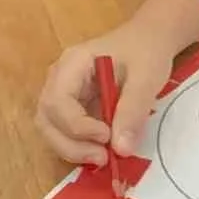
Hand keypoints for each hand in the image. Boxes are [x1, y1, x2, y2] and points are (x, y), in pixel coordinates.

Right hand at [34, 0, 198, 186]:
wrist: (151, 39)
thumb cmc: (147, 51)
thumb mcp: (147, 77)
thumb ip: (133, 110)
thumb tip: (121, 149)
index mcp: (73, 63)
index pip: (57, 100)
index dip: (76, 125)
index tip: (106, 137)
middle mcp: (59, 79)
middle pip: (47, 118)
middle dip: (70, 144)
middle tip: (103, 158)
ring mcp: (63, 94)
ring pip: (51, 129)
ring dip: (73, 149)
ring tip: (105, 158)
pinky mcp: (73, 108)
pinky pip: (65, 132)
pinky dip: (80, 146)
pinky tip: (103, 151)